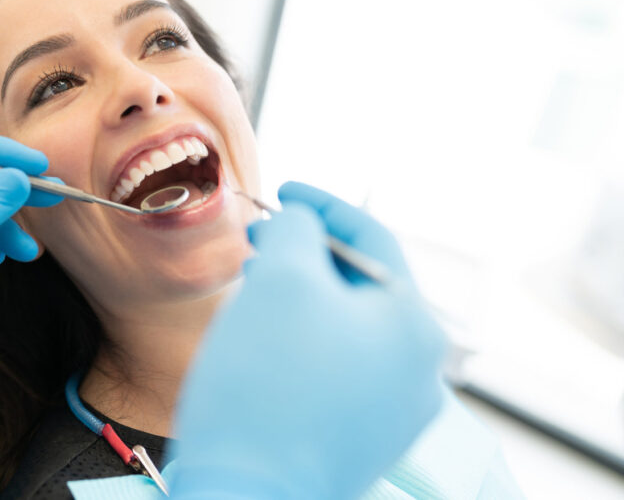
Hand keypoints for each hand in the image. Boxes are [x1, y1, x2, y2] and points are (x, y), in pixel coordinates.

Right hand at [171, 182, 445, 498]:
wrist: (244, 493)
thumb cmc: (266, 387)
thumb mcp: (280, 278)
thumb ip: (295, 229)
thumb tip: (299, 223)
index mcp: (414, 326)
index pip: (372, 238)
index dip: (322, 205)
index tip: (284, 192)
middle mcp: (418, 371)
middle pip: (362, 284)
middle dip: (307, 253)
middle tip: (259, 239)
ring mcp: (391, 410)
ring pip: (346, 326)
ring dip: (302, 294)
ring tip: (256, 284)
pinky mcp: (358, 436)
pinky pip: (336, 365)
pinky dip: (303, 337)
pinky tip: (265, 337)